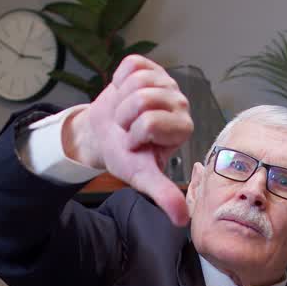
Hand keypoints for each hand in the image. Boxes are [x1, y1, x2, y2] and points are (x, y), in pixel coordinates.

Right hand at [63, 55, 193, 224]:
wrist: (103, 135)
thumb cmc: (125, 156)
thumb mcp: (142, 176)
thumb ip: (163, 193)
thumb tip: (182, 220)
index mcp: (183, 128)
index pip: (151, 122)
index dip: (134, 135)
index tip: (137, 145)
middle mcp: (180, 103)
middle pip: (142, 100)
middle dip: (125, 117)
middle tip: (128, 128)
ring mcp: (165, 81)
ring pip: (136, 81)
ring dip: (121, 100)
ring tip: (125, 113)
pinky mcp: (150, 66)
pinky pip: (129, 65)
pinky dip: (118, 81)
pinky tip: (123, 93)